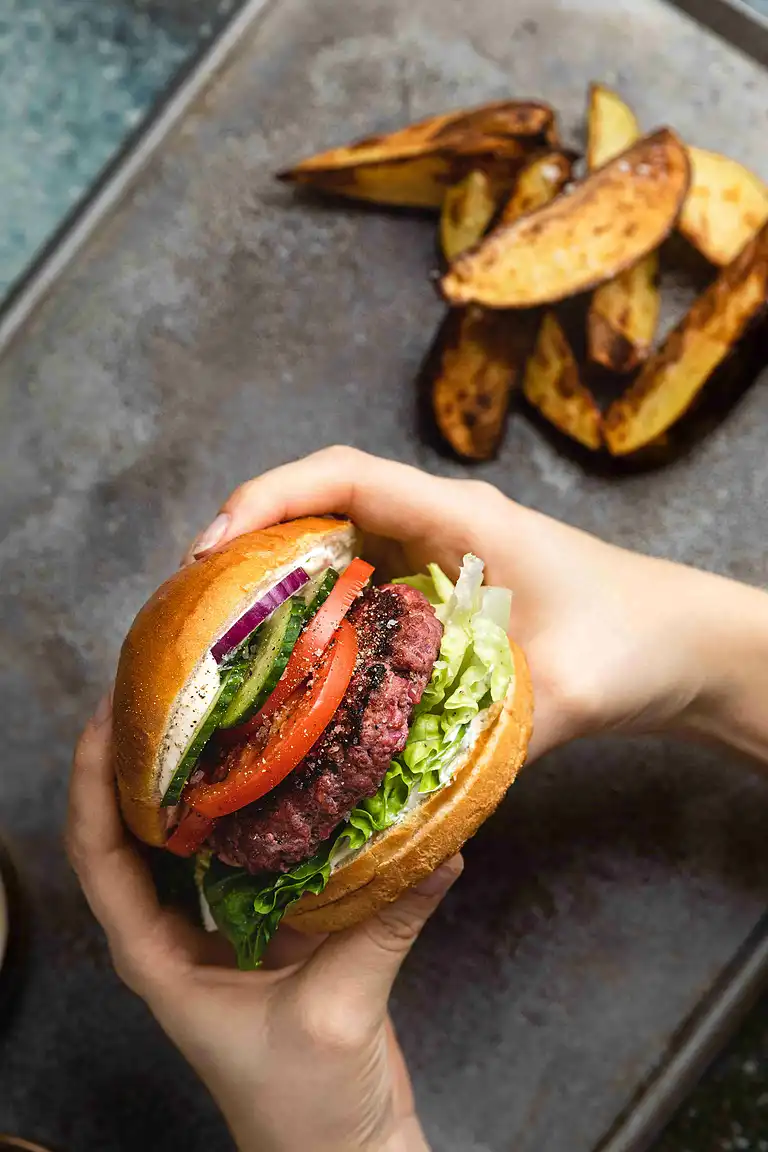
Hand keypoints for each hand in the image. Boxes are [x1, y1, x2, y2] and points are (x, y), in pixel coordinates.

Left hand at [67, 695, 458, 1151]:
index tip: (106, 715)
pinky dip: (252, 807)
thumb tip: (442, 845)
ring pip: (184, 837)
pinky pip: (246, 852)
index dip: (92, 783)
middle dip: (133, 759)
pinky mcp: (264, 928)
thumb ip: (384, 923)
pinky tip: (282, 765)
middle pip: (129, 832)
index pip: (99, 856)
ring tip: (212, 707)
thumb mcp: (338, 1009)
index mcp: (157, 958)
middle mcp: (174, 936)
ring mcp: (217, 930)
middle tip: (162, 687)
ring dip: (187, 776)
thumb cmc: (307, 1107)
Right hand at [186, 446, 767, 763]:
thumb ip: (490, 736)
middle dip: (249, 538)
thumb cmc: (637, 642)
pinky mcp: (439, 589)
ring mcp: (438, 554)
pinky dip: (314, 606)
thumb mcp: (566, 692)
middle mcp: (441, 524)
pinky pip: (359, 580)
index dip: (269, 498)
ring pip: (335, 541)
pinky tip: (291, 659)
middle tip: (194, 605)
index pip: (347, 476)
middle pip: (322, 502)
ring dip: (274, 574)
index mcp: (463, 518)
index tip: (214, 546)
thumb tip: (398, 797)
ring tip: (221, 633)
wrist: (682, 643)